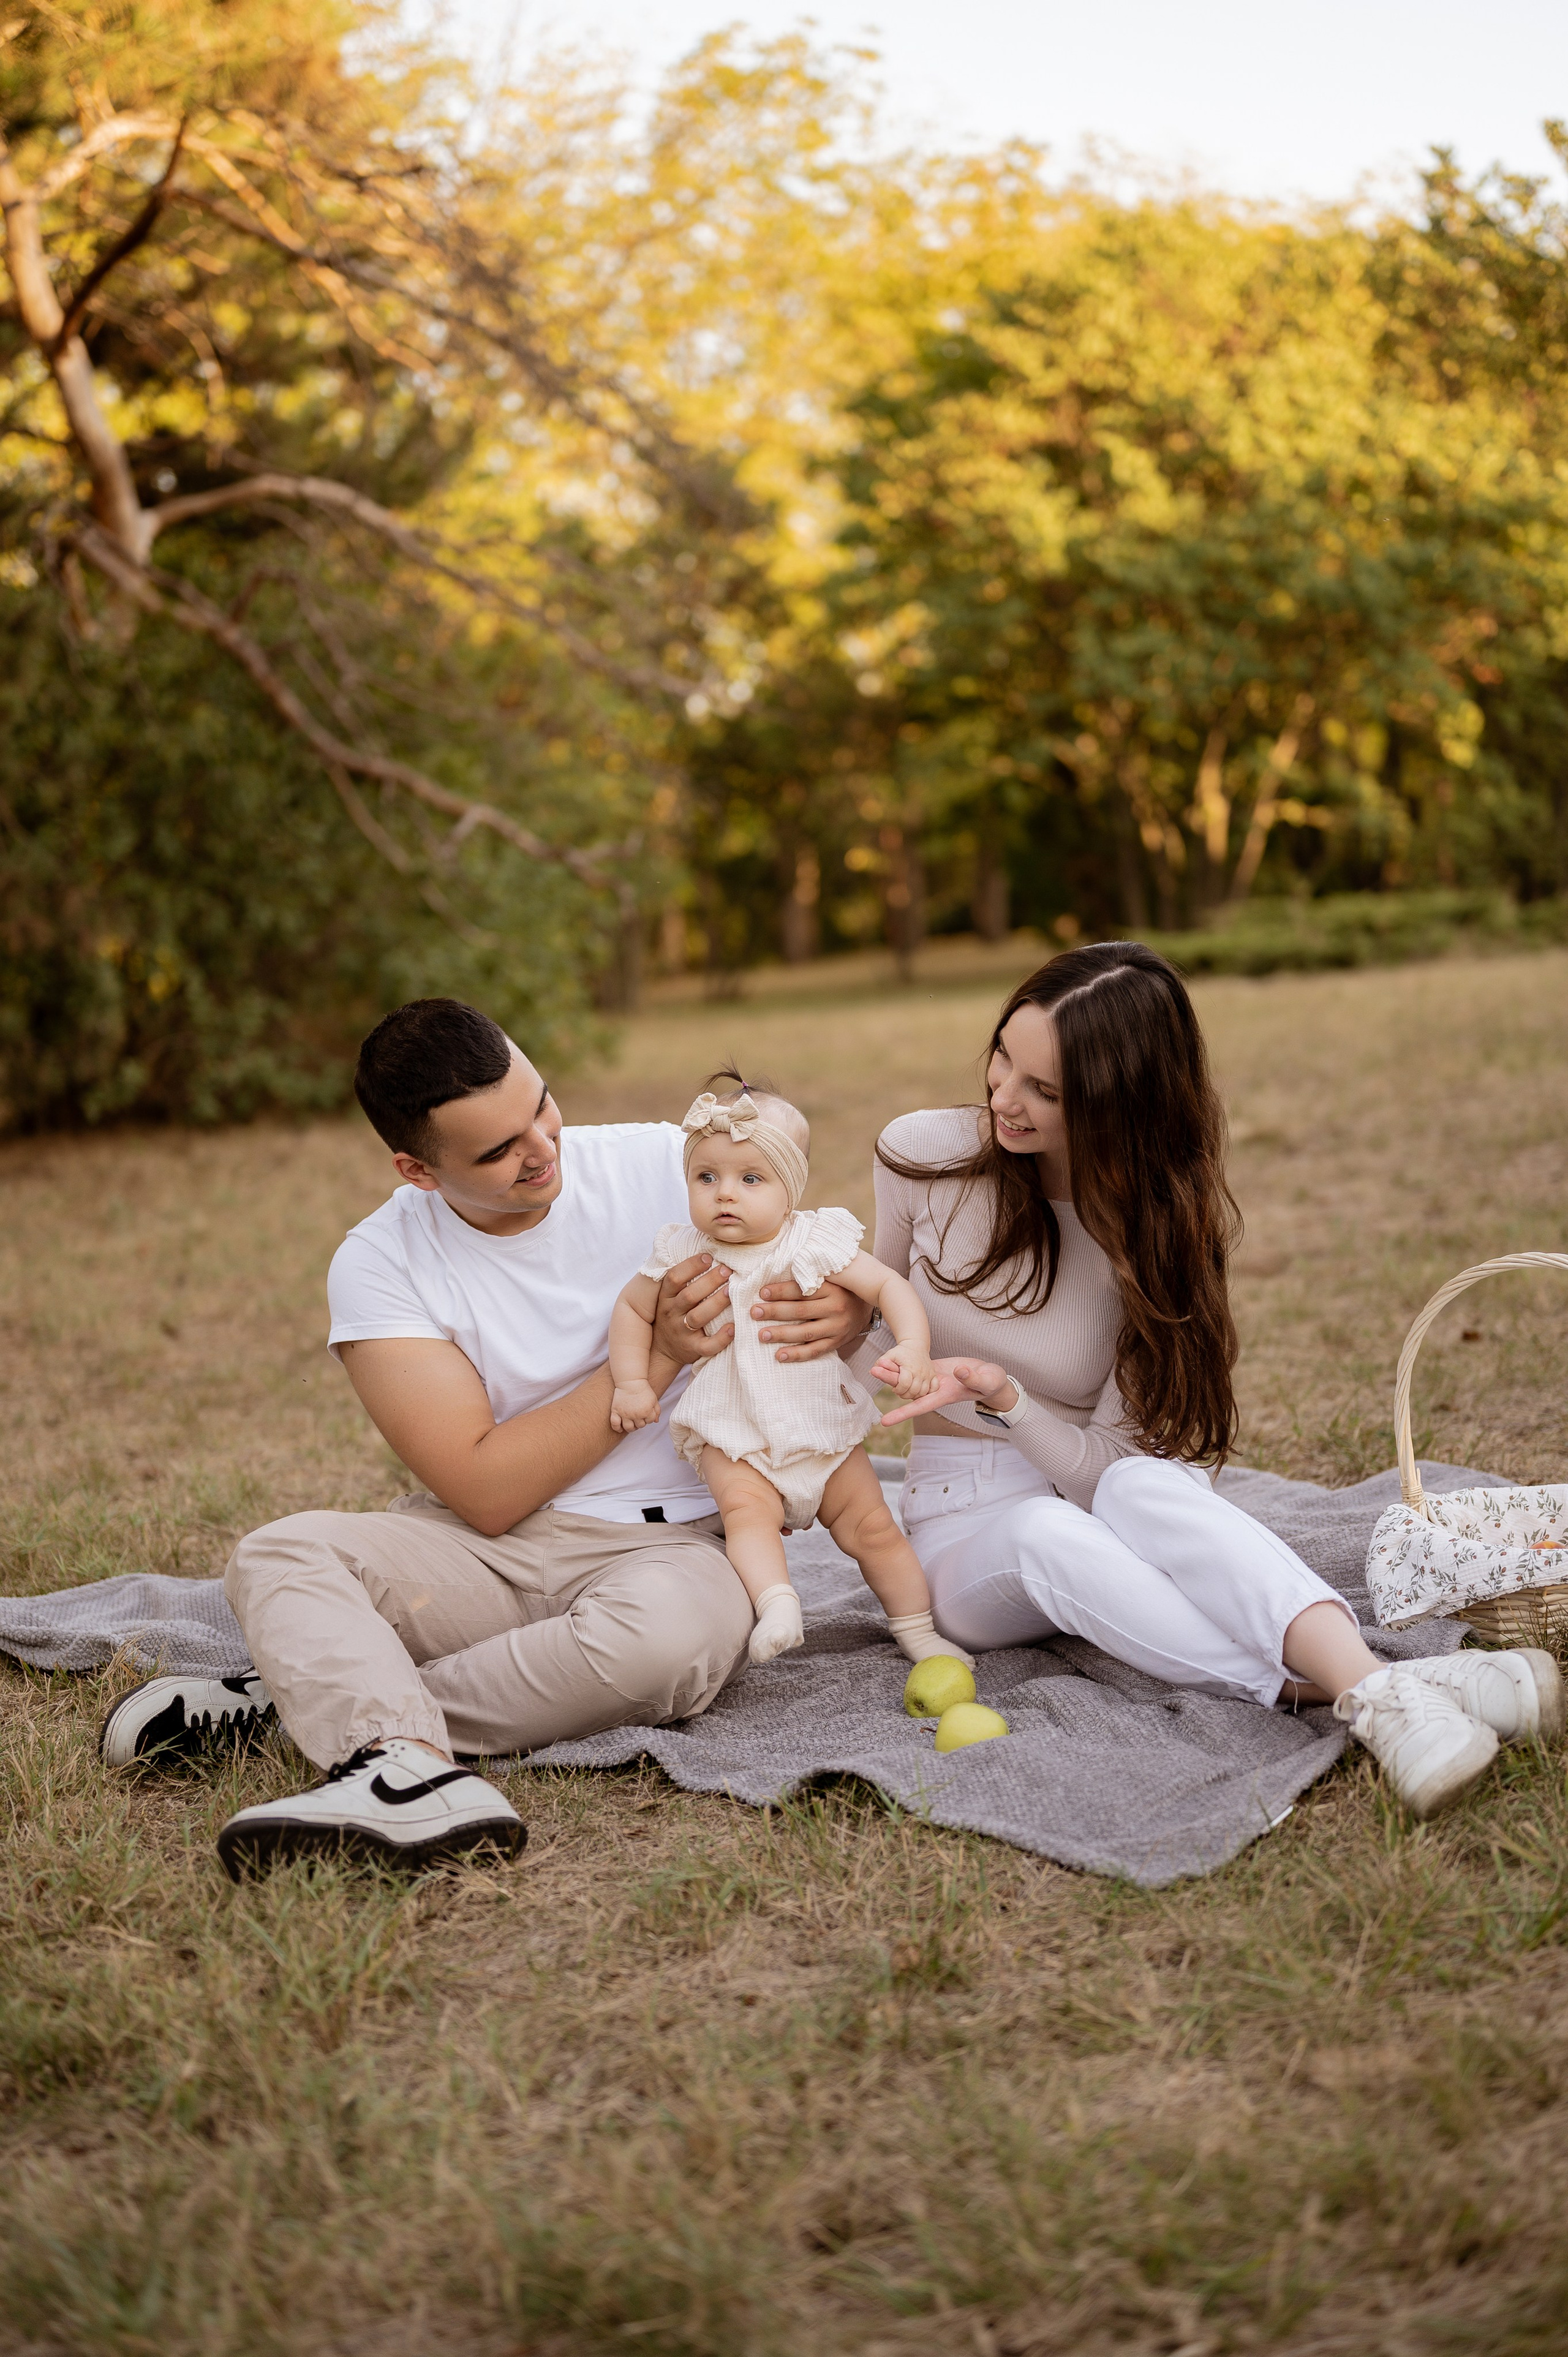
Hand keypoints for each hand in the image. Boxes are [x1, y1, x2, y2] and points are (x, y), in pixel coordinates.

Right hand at [609, 1381, 660, 1432]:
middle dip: (641, 1422)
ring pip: (629, 1428)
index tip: (646, 1412)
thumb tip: (656, 1421)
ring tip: (631, 1423)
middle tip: (639, 1416)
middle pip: (640, 1425)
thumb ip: (657, 1411)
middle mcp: (635, 1415)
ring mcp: (625, 1414)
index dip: (649, 1417)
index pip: (650, 1421)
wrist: (630, 1381)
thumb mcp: (654, 1399)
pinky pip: (615, 1424)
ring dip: (631, 1428)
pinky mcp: (616, 1411)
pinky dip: (617, 1428)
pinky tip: (620, 1428)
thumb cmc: (643, 1389)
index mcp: (646, 1411)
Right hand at [651, 1254, 734, 1377]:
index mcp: (665, 1297)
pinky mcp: (692, 1349)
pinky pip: (707, 1345)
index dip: (691, 1266)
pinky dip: (721, 1338)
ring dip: (716, 1303)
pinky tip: (733, 1327)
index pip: (674, 1278)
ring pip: (698, 1317)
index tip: (708, 1257)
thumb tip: (706, 1251)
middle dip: (709, 1281)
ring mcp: (681, 1332)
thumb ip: (682, 1279)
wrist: (662, 1350)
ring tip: (731, 1291)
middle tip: (727, 1270)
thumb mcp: (669, 1297)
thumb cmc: (673, 1315)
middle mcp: (670, 1313)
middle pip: (689, 1295)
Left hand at [752, 1274, 871, 1361]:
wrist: (867, 1307)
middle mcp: (836, 1307)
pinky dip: (797, 1354)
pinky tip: (779, 1356)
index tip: (762, 1292)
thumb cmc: (840, 1288)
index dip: (781, 1291)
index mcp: (832, 1288)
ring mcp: (837, 1327)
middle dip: (775, 1312)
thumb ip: (810, 1273)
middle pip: (801, 1311)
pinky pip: (815, 1350)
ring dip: (782, 1334)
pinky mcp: (837, 1342)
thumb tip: (778, 1263)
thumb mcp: (831, 1276)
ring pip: (806, 1332)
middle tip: (755, 1312)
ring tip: (762, 1335)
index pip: (803, 1290)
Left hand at [869, 1342, 938, 1400]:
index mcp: (909, 1367)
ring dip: (914, 1394)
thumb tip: (873, 1370)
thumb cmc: (901, 1352)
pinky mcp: (933, 1375)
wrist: (916, 1345)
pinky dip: (926, 1392)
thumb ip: (882, 1362)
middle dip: (904, 1394)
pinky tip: (918, 1389)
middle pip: (913, 1391)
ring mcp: (928, 1374)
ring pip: (923, 1392)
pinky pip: (933, 1389)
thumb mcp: (890, 1354)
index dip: (898, 1389)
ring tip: (907, 1390)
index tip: (894, 1389)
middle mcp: (920, 1372)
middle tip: (900, 1390)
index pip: (904, 1384)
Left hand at [878, 1357, 1018, 1426]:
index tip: (884, 1422)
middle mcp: (935, 1389)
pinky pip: (916, 1369)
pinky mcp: (934, 1369)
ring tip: (877, 1362)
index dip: (902, 1414)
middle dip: (891, 1381)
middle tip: (873, 1371)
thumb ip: (972, 1377)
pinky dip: (905, 1365)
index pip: (920, 1407)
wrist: (991, 1376)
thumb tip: (958, 1371)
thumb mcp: (986, 1380)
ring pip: (909, 1378)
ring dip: (895, 1371)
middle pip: (909, 1389)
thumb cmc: (991, 1382)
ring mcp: (933, 1379)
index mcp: (945, 1395)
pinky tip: (892, 1358)